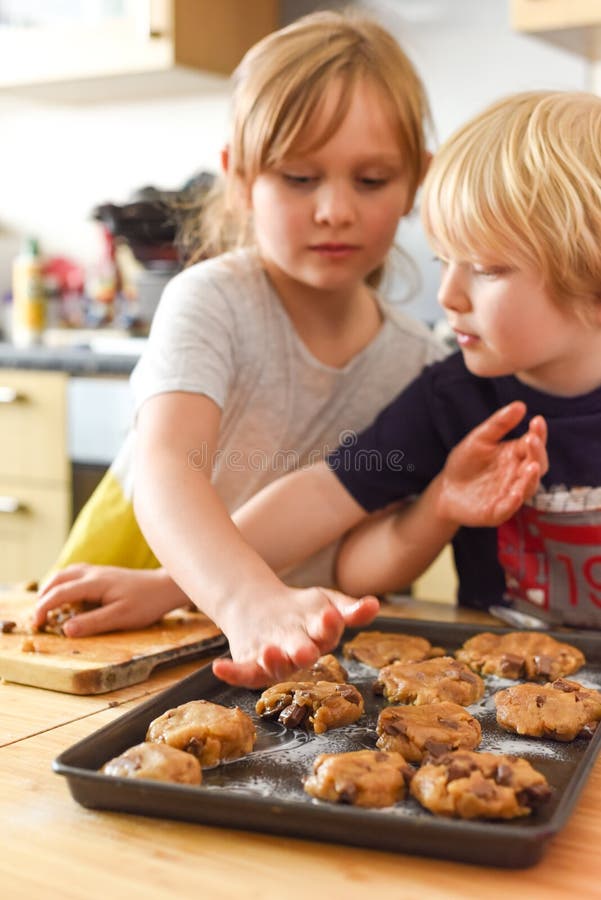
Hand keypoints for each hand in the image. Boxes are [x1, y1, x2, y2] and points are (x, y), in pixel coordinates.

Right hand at [34, 565, 186, 635]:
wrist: (166, 586)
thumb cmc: (147, 603)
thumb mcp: (121, 617)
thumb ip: (93, 623)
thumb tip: (65, 630)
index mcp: (94, 582)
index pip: (60, 592)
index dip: (44, 608)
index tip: (37, 625)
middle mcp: (93, 573)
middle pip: (58, 578)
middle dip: (43, 596)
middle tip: (38, 617)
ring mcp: (99, 571)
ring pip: (66, 573)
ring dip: (52, 587)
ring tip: (47, 606)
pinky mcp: (104, 574)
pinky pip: (76, 574)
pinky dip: (64, 583)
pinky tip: (68, 595)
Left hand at [212, 587, 378, 688]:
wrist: (261, 607)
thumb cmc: (302, 609)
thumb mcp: (326, 600)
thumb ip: (350, 607)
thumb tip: (375, 604)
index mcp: (322, 639)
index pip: (328, 633)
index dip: (328, 626)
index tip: (329, 615)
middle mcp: (299, 655)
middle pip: (302, 655)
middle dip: (302, 652)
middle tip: (304, 651)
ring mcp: (274, 662)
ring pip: (275, 667)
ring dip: (273, 661)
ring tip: (269, 651)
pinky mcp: (250, 665)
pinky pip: (242, 673)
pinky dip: (231, 674)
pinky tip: (219, 667)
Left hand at [437, 401, 547, 527]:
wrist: (445, 489)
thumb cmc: (465, 463)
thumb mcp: (478, 439)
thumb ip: (498, 424)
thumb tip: (520, 405)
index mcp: (516, 455)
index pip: (534, 443)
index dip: (539, 433)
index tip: (537, 420)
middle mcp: (518, 475)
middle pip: (537, 465)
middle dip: (538, 453)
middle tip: (532, 440)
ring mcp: (510, 494)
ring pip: (528, 488)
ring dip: (531, 478)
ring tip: (531, 466)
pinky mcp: (497, 511)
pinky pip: (509, 508)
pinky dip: (514, 501)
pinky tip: (515, 493)